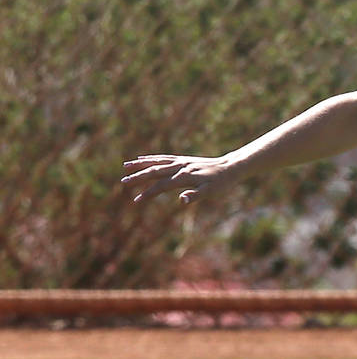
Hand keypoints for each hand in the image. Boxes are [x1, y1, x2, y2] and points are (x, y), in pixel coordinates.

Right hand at [121, 154, 237, 204]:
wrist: (231, 166)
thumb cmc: (221, 182)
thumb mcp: (211, 192)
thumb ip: (196, 195)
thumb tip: (181, 200)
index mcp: (184, 177)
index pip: (161, 186)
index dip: (148, 193)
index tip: (136, 201)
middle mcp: (180, 167)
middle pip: (154, 172)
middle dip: (138, 177)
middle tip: (123, 183)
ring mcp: (181, 161)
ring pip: (156, 162)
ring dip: (140, 164)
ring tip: (125, 166)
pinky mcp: (183, 159)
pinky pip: (163, 157)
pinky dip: (152, 158)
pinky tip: (142, 158)